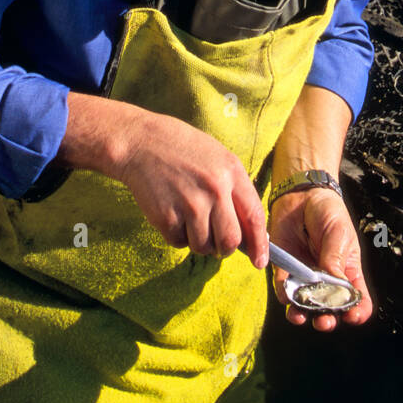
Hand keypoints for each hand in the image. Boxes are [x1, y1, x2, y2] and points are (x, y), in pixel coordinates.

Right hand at [118, 109, 268, 269]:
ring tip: (188, 216)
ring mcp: (190, 204)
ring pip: (203, 247)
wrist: (141, 141)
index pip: (254, 217)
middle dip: (224, 248)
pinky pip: (178, 243)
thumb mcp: (218, 158)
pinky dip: (176, 235)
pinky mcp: (166, 216)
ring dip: (197, 241)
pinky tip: (171, 212)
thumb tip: (249, 231)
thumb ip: (234, 190)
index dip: (259, 244)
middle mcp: (214, 190)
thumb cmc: (183, 149)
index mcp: (231, 172)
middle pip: (230, 241)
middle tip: (216, 242)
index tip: (260, 261)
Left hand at [268, 188, 375, 331]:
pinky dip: (283, 294)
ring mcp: (305, 278)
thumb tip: (335, 284)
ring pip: (304, 307)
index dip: (357, 312)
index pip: (357, 300)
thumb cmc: (328, 214)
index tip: (352, 316)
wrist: (302, 196)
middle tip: (323, 321)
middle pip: (329, 311)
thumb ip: (335, 258)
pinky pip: (283, 289)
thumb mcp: (338, 233)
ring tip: (299, 315)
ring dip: (301, 314)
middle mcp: (327, 281)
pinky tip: (285, 293)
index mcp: (347, 273)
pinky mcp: (285, 271)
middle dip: (327, 320)